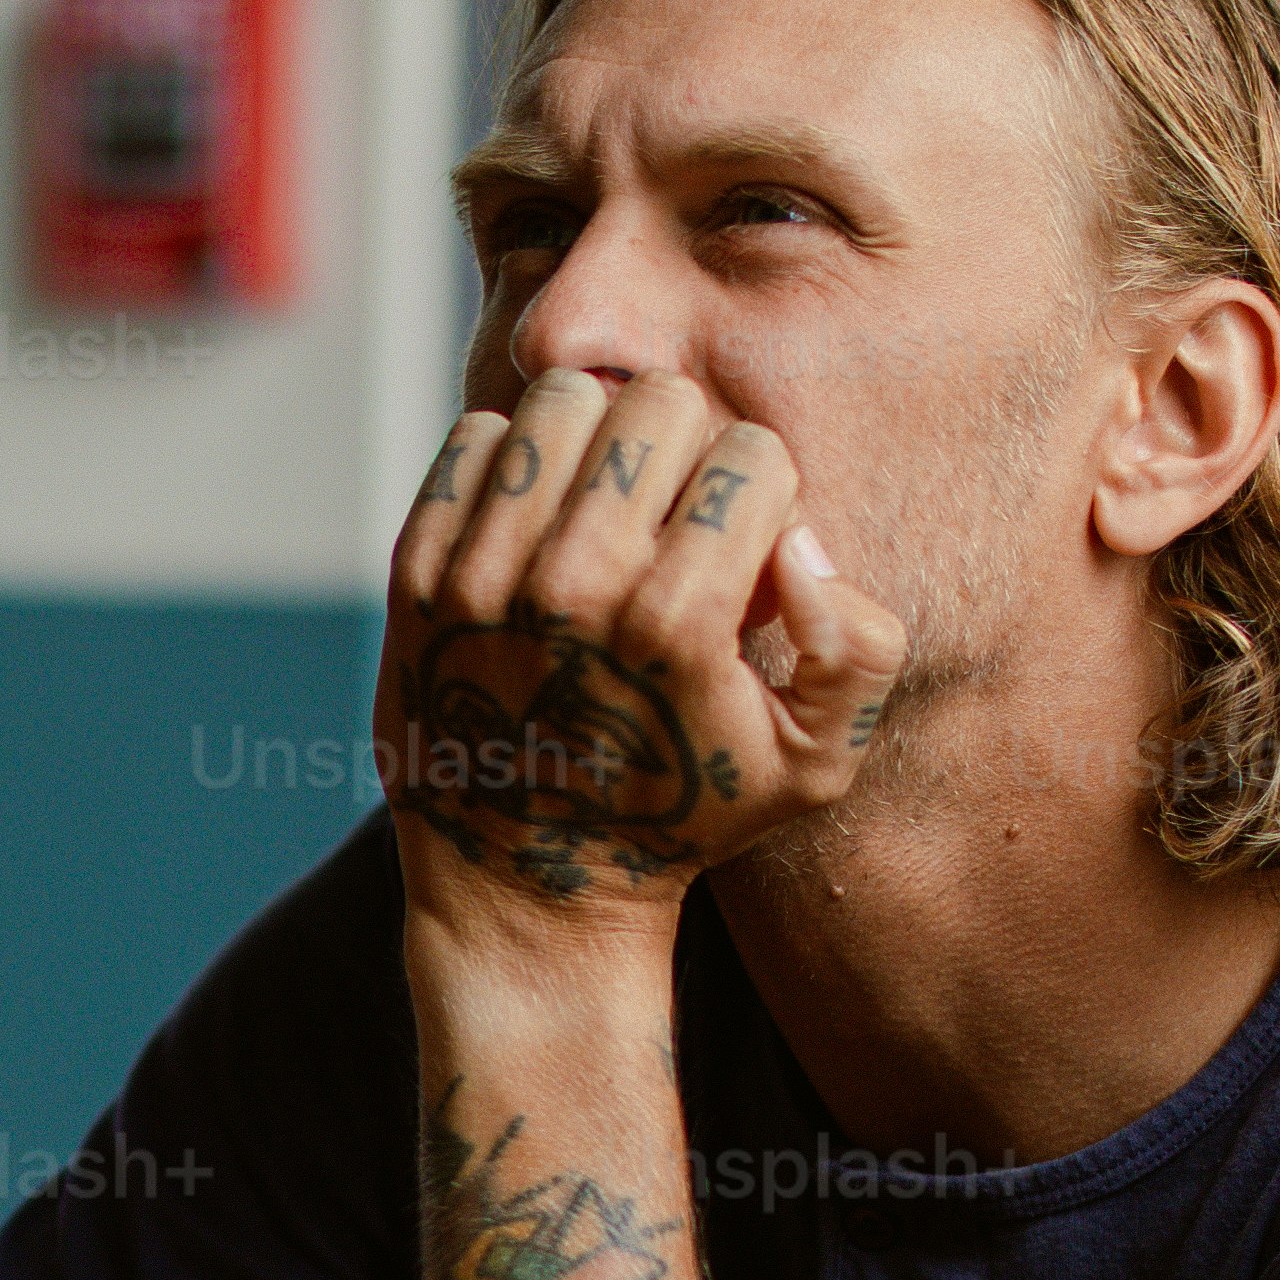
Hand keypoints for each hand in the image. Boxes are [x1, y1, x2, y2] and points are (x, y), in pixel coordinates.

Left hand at [374, 373, 910, 924]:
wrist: (530, 881)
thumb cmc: (685, 812)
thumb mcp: (815, 764)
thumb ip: (862, 648)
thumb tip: (799, 543)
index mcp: (675, 625)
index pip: (750, 454)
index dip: (766, 495)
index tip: (744, 552)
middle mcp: (571, 589)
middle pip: (658, 402)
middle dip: (688, 450)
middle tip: (677, 520)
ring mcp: (482, 577)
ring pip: (561, 398)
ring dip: (601, 438)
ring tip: (610, 507)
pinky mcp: (418, 574)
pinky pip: (477, 436)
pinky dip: (517, 462)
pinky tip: (540, 525)